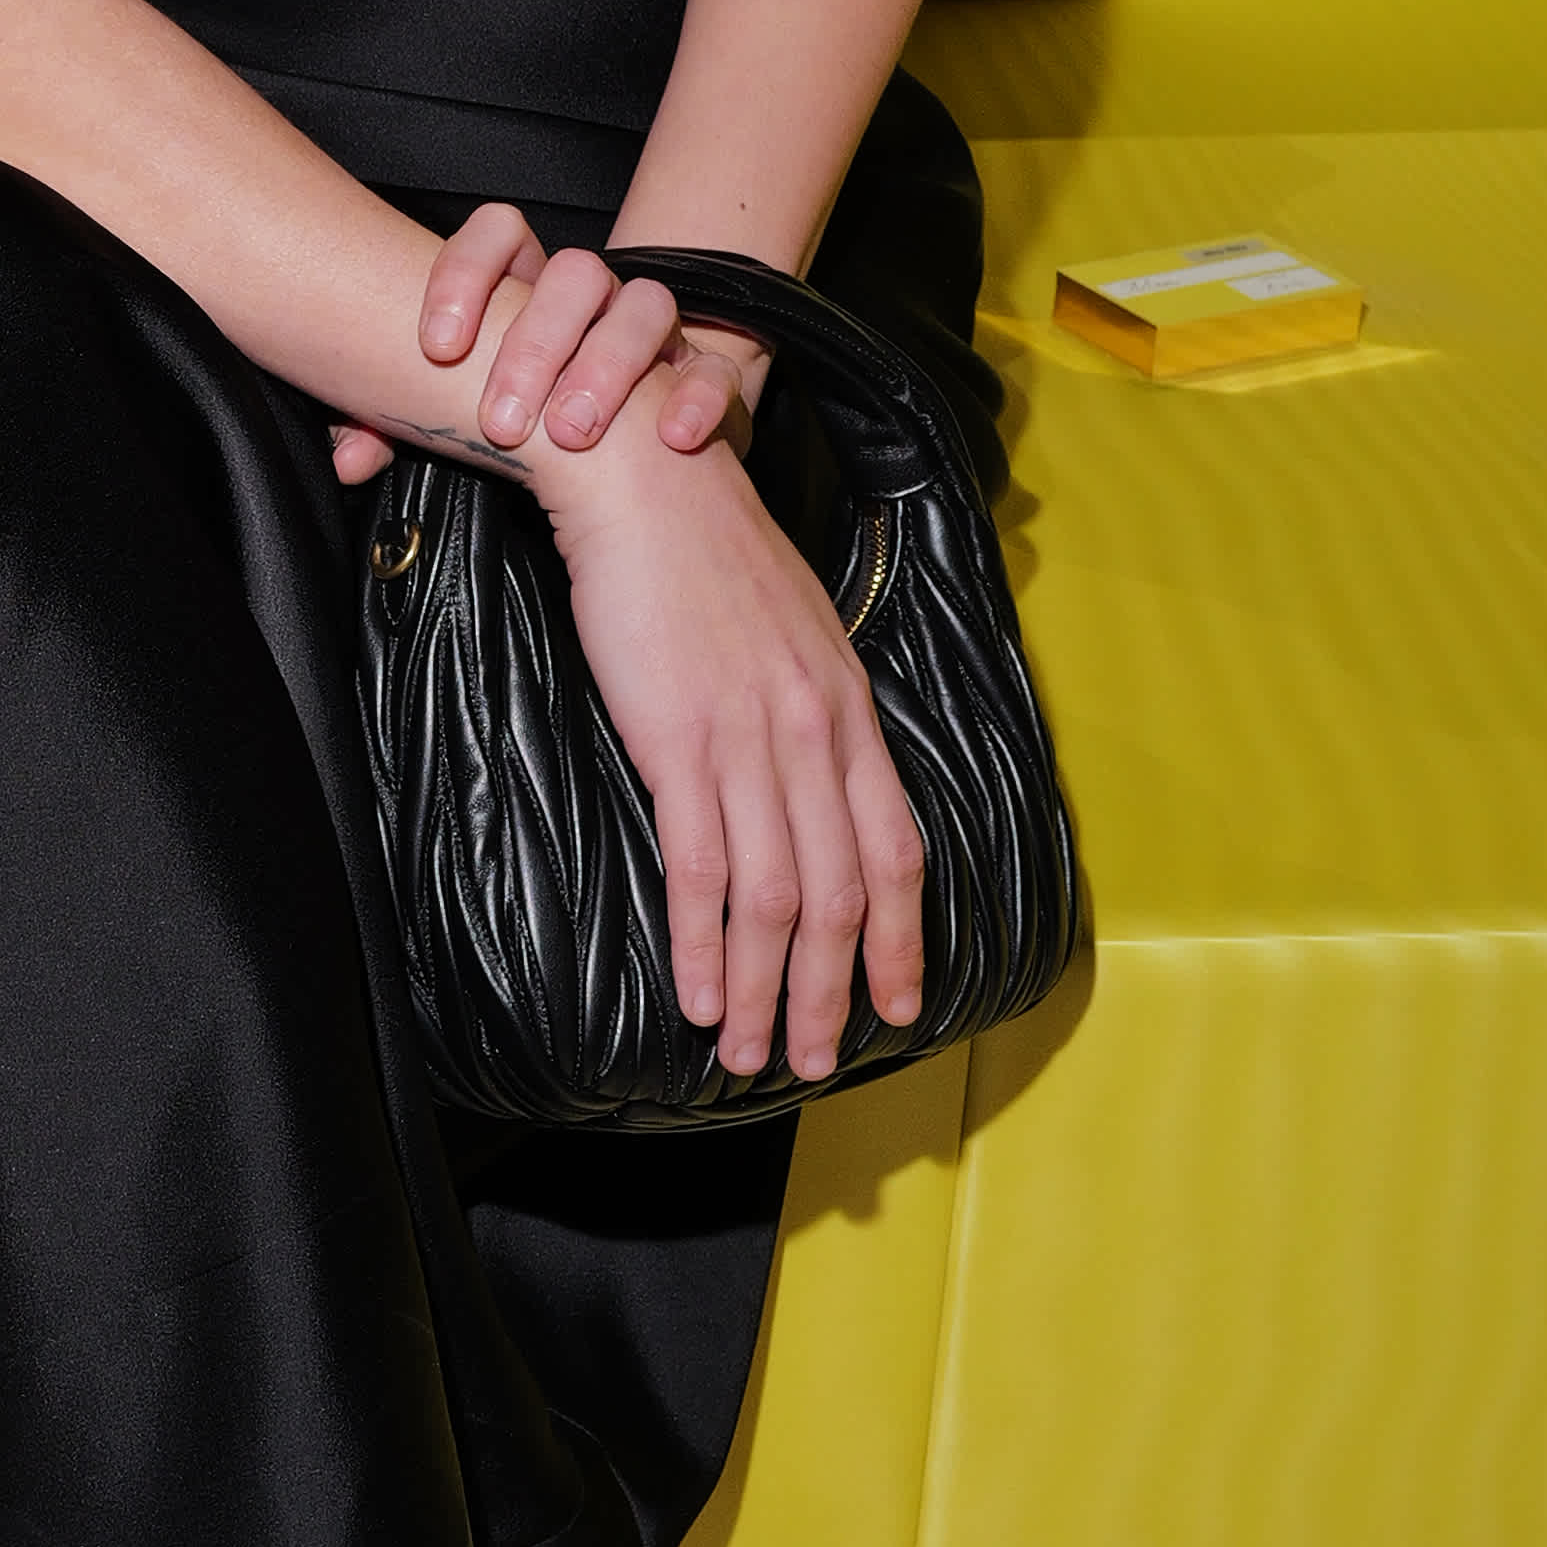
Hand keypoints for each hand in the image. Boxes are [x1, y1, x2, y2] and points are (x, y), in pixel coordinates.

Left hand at [322, 207, 754, 484]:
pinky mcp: (706, 379)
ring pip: (646, 309)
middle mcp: (593, 299)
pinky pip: (715, 373)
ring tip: (571, 435)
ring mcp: (655, 334)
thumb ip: (393, 427)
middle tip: (502, 423)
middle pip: (574, 275)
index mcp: (524, 289)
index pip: (499, 234)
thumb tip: (350, 457)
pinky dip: (696, 399)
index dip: (465, 275)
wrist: (619, 462)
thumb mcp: (451, 420)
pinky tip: (670, 436)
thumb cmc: (517, 423)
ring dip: (607, 368)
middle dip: (535, 346)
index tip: (436, 348)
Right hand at [532, 412, 926, 1087]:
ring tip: (747, 1055)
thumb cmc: (702, 553)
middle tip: (811, 1061)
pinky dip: (702, 945)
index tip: (898, 1005)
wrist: (644, 484)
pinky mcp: (678, 740)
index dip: (902, 939)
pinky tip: (697, 997)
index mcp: (850, 709)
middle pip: (840, 894)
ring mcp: (751, 741)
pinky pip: (700, 867)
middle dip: (829, 992)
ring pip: (775, 898)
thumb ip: (808, 708)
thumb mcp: (788, 631)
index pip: (896, 848)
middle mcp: (816, 734)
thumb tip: (805, 777)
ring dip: (765, 990)